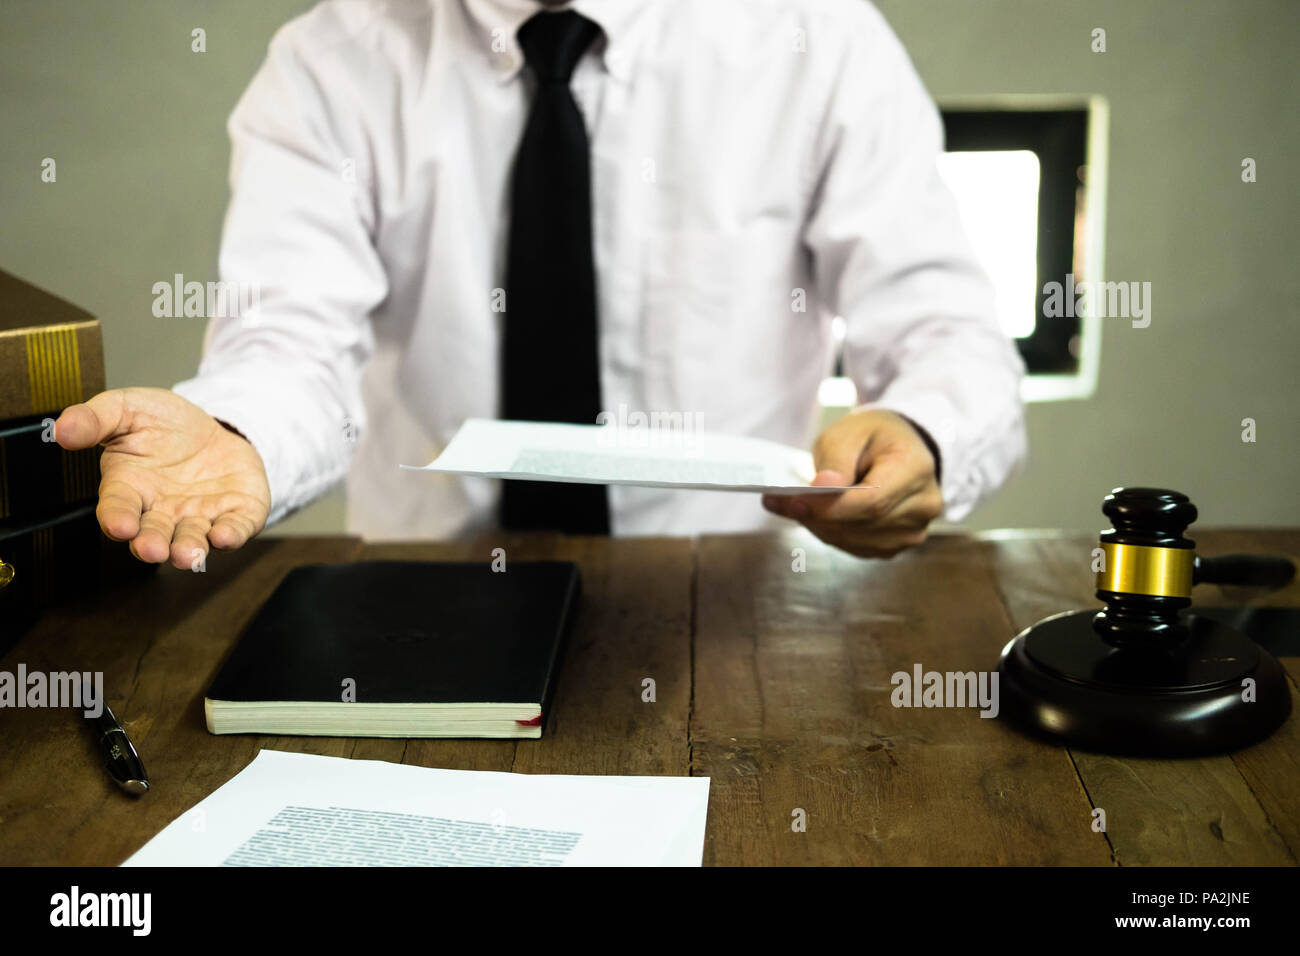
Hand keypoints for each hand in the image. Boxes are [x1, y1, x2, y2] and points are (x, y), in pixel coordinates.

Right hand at [54, 387, 270, 568]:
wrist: (215, 426)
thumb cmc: (164, 424)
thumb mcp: (128, 408)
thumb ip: (96, 418)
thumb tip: (62, 429)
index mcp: (130, 487)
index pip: (117, 508)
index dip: (117, 519)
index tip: (120, 526)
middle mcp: (162, 510)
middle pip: (153, 534)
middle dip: (152, 544)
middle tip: (152, 549)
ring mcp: (199, 516)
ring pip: (191, 540)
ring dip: (189, 549)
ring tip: (188, 555)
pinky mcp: (235, 514)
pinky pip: (234, 529)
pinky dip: (230, 535)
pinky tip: (224, 536)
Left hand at [762, 408, 941, 557]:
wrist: (901, 448)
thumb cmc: (873, 436)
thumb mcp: (850, 432)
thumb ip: (836, 459)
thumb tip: (822, 489)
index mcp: (915, 468)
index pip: (872, 501)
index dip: (830, 507)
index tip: (793, 502)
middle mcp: (923, 504)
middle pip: (862, 524)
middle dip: (816, 517)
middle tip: (778, 503)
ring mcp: (914, 528)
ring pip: (857, 540)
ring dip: (821, 527)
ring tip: (795, 506)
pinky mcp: (900, 543)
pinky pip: (859, 547)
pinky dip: (833, 534)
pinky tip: (819, 516)